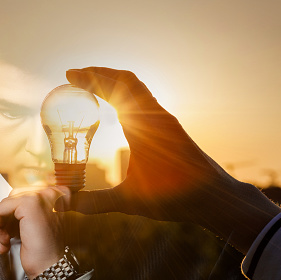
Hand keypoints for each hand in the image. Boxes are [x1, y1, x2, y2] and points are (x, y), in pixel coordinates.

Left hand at [0, 186, 69, 278]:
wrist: (50, 267)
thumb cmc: (45, 250)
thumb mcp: (37, 222)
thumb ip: (25, 209)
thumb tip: (5, 205)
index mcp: (57, 194)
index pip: (24, 194)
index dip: (14, 213)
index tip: (14, 229)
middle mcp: (52, 192)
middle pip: (14, 197)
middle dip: (6, 219)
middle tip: (8, 237)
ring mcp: (41, 196)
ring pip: (6, 203)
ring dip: (1, 224)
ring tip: (7, 240)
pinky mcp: (29, 204)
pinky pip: (0, 209)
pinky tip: (6, 240)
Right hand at [55, 67, 280, 253]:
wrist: (215, 197)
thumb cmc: (177, 197)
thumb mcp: (130, 201)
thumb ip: (96, 202)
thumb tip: (66, 206)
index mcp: (144, 126)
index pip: (116, 88)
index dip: (91, 78)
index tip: (70, 75)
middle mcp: (156, 116)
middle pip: (126, 80)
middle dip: (99, 73)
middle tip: (75, 76)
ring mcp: (164, 119)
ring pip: (137, 87)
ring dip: (114, 81)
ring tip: (91, 86)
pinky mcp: (170, 126)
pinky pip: (144, 99)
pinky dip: (126, 94)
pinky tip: (116, 108)